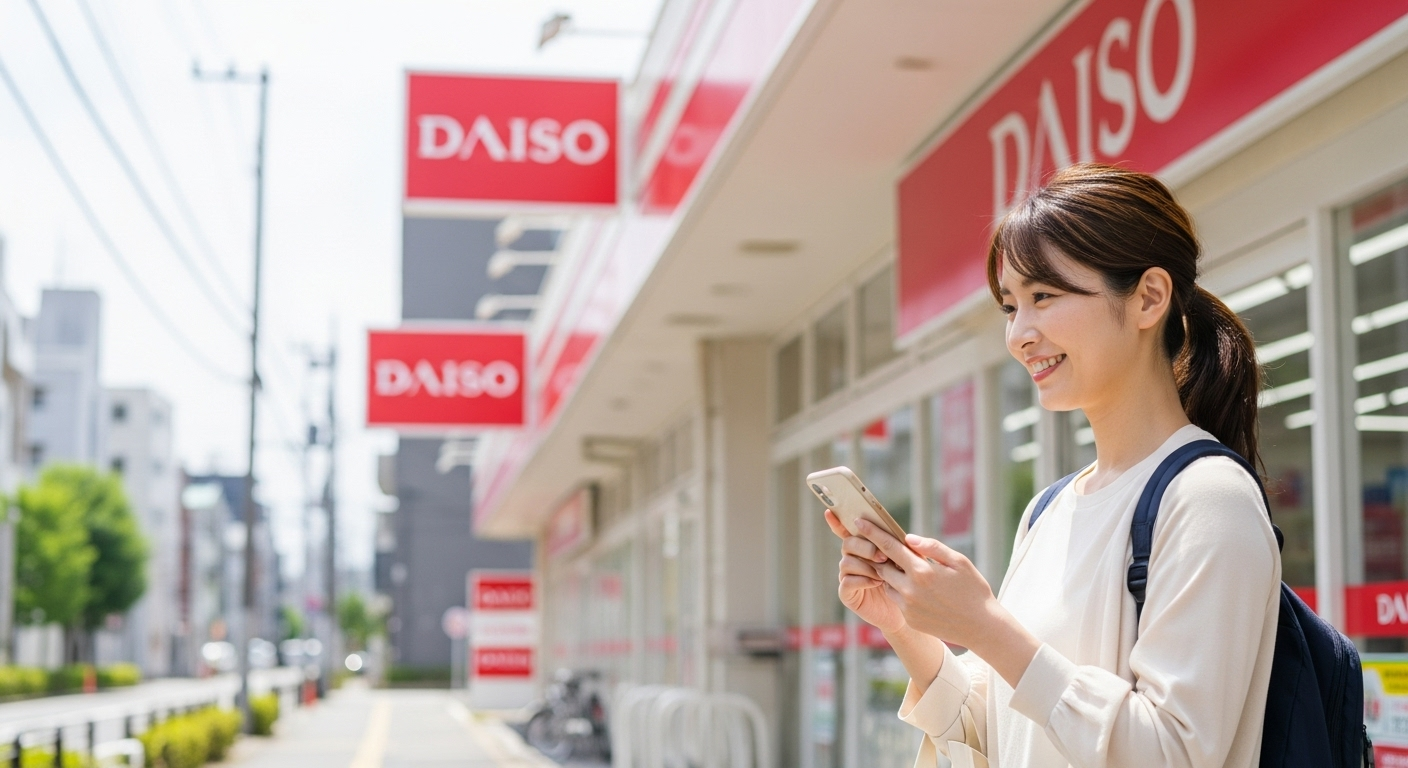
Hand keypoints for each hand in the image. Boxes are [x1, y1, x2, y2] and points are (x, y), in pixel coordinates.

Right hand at [824, 510, 905, 633]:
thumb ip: (900, 548)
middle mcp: (852, 559)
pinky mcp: (847, 593)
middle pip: (848, 544)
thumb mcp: (905, 561)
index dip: (837, 522)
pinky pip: (847, 581)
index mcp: (863, 548)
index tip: (830, 511)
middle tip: (883, 556)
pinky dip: (863, 580)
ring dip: (866, 565)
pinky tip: (877, 583)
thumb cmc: (905, 583)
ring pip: (846, 562)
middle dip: (865, 547)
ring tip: (883, 574)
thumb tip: (905, 537)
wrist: (905, 611)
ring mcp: (847, 576)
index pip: (847, 532)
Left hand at [856, 520, 1040, 684]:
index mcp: (922, 571)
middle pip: (882, 565)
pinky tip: (915, 588)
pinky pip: (897, 600)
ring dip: (890, 574)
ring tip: (903, 568)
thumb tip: (908, 538)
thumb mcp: (959, 562)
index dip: (872, 533)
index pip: (889, 547)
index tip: (858, 522)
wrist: (981, 627)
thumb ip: (932, 548)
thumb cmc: (973, 590)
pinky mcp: (909, 619)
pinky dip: (900, 591)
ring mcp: (908, 607)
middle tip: (882, 546)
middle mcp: (910, 590)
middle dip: (879, 554)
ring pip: (887, 584)